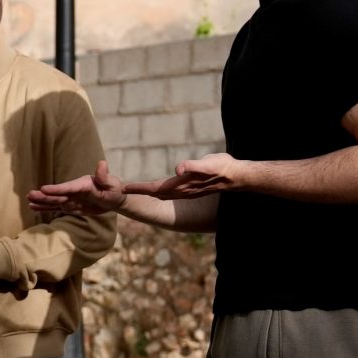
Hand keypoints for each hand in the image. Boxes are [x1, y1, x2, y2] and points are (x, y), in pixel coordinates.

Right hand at [28, 158, 127, 217]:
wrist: (115, 199)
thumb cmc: (115, 190)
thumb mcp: (113, 184)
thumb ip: (104, 176)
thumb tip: (102, 163)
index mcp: (83, 184)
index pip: (68, 187)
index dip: (56, 189)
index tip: (43, 189)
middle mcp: (75, 190)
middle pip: (58, 194)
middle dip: (44, 196)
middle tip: (30, 195)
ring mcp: (72, 198)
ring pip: (55, 201)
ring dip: (42, 201)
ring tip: (29, 201)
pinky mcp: (71, 206)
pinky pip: (57, 207)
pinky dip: (46, 207)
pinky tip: (34, 207)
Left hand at [127, 154, 249, 199]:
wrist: (235, 176)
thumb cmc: (221, 167)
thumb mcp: (207, 163)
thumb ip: (192, 166)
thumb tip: (178, 169)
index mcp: (181, 185)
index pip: (155, 188)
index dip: (140, 188)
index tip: (124, 188)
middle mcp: (181, 190)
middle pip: (155, 192)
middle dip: (139, 192)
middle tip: (122, 190)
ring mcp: (186, 191)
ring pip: (161, 193)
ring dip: (147, 192)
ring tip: (134, 190)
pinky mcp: (190, 189)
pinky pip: (168, 191)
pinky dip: (158, 190)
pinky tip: (157, 188)